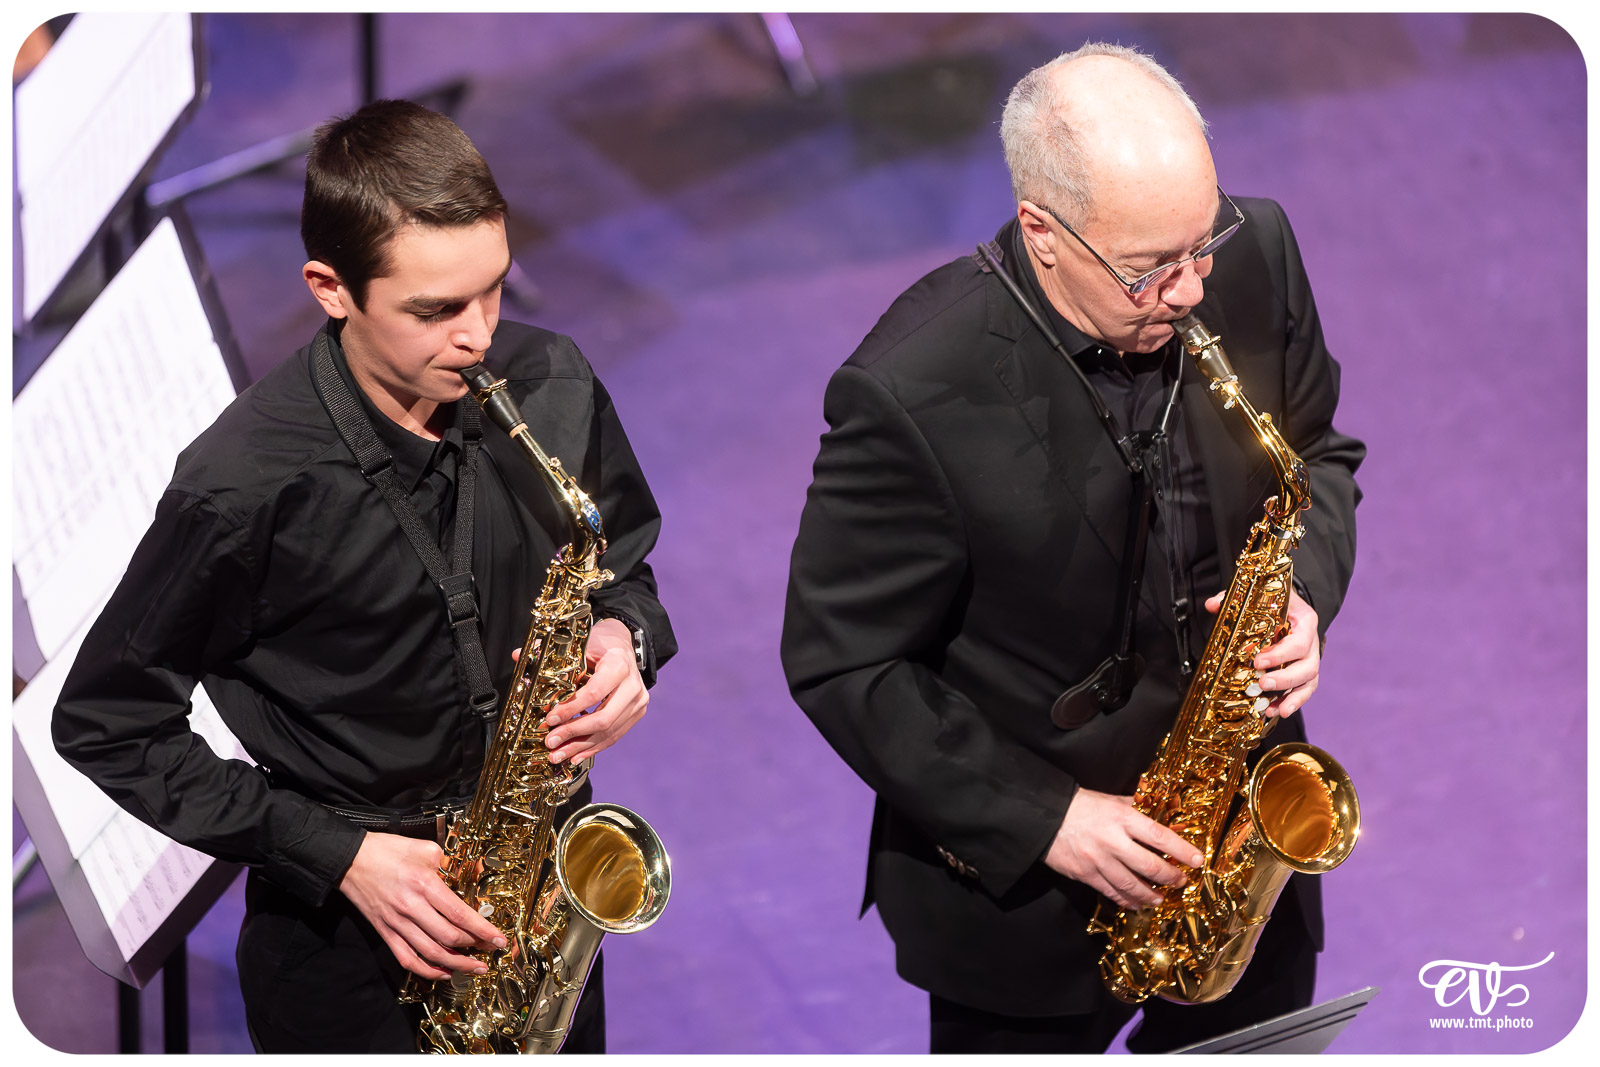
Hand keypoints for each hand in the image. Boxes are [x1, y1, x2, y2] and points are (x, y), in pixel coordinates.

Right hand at [338, 831, 504, 979]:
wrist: (350, 860)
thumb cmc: (387, 851)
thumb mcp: (425, 848)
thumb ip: (450, 863)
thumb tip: (473, 874)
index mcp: (424, 884)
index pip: (460, 915)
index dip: (483, 930)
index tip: (499, 939)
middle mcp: (411, 908)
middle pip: (449, 937)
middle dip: (475, 947)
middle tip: (490, 950)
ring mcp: (397, 923)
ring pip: (431, 953)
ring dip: (457, 964)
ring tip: (475, 968)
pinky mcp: (385, 932)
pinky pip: (407, 959)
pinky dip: (427, 970)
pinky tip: (443, 972)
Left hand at [513, 618, 647, 763]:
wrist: (624, 646)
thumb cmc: (600, 644)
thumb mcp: (579, 644)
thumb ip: (550, 653)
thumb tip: (517, 656)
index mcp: (618, 664)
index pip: (594, 693)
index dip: (570, 709)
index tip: (549, 719)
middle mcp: (633, 685)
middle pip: (604, 718)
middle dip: (574, 733)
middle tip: (550, 742)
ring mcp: (638, 702)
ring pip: (609, 732)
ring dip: (581, 747)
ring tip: (558, 755)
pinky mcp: (636, 713)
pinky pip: (615, 735)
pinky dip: (593, 747)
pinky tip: (575, 756)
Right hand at [1044, 789, 1204, 908]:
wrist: (1043, 816)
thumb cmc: (1078, 805)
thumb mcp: (1109, 800)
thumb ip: (1132, 808)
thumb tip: (1156, 809)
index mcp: (1122, 818)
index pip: (1160, 836)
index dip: (1182, 850)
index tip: (1198, 860)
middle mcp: (1113, 841)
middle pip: (1150, 866)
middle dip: (1171, 877)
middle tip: (1181, 882)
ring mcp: (1099, 860)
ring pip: (1132, 885)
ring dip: (1150, 894)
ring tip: (1160, 898)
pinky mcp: (1086, 874)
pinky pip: (1111, 892)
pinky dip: (1126, 900)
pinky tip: (1135, 903)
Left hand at [1203, 587, 1320, 717]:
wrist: (1287, 605)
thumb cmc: (1273, 602)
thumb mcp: (1257, 596)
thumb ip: (1234, 601)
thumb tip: (1212, 605)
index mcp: (1304, 621)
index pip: (1299, 641)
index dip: (1281, 654)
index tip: (1258, 661)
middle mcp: (1312, 642)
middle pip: (1308, 666)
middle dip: (1285, 678)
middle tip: (1262, 684)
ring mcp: (1309, 659)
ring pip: (1309, 681)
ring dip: (1292, 697)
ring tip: (1274, 709)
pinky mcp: (1304, 672)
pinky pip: (1303, 690)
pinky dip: (1291, 702)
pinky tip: (1275, 711)